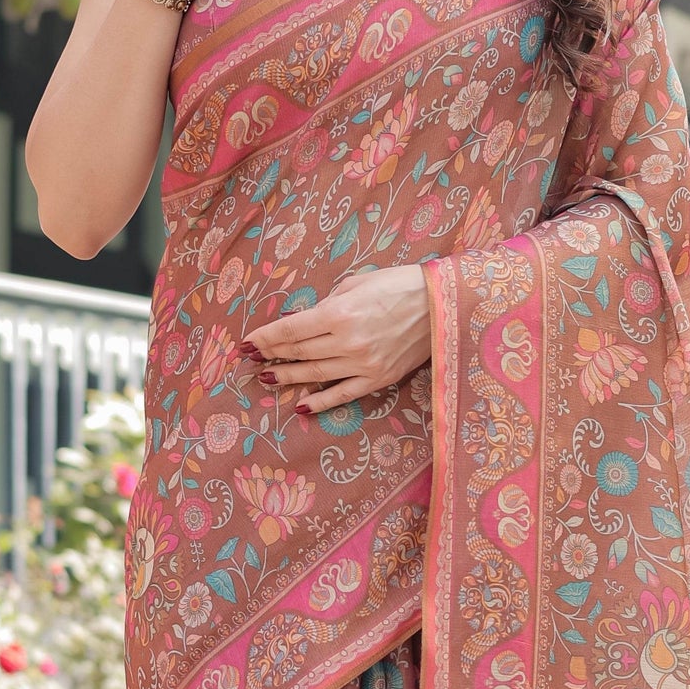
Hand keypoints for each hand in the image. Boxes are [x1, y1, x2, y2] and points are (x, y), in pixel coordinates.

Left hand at [244, 264, 432, 412]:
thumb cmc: (398, 285)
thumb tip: (303, 320)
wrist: (442, 305)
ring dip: (287, 377)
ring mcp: (362, 364)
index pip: (291, 330)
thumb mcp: (356, 283)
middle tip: (251, 360)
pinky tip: (300, 405)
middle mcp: (347, 342)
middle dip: (271, 356)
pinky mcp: (378, 379)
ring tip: (266, 378)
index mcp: (339, 313)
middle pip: (299, 353)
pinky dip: (319, 402)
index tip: (247, 343)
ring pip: (315, 375)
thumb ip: (327, 303)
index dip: (265, 338)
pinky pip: (342, 395)